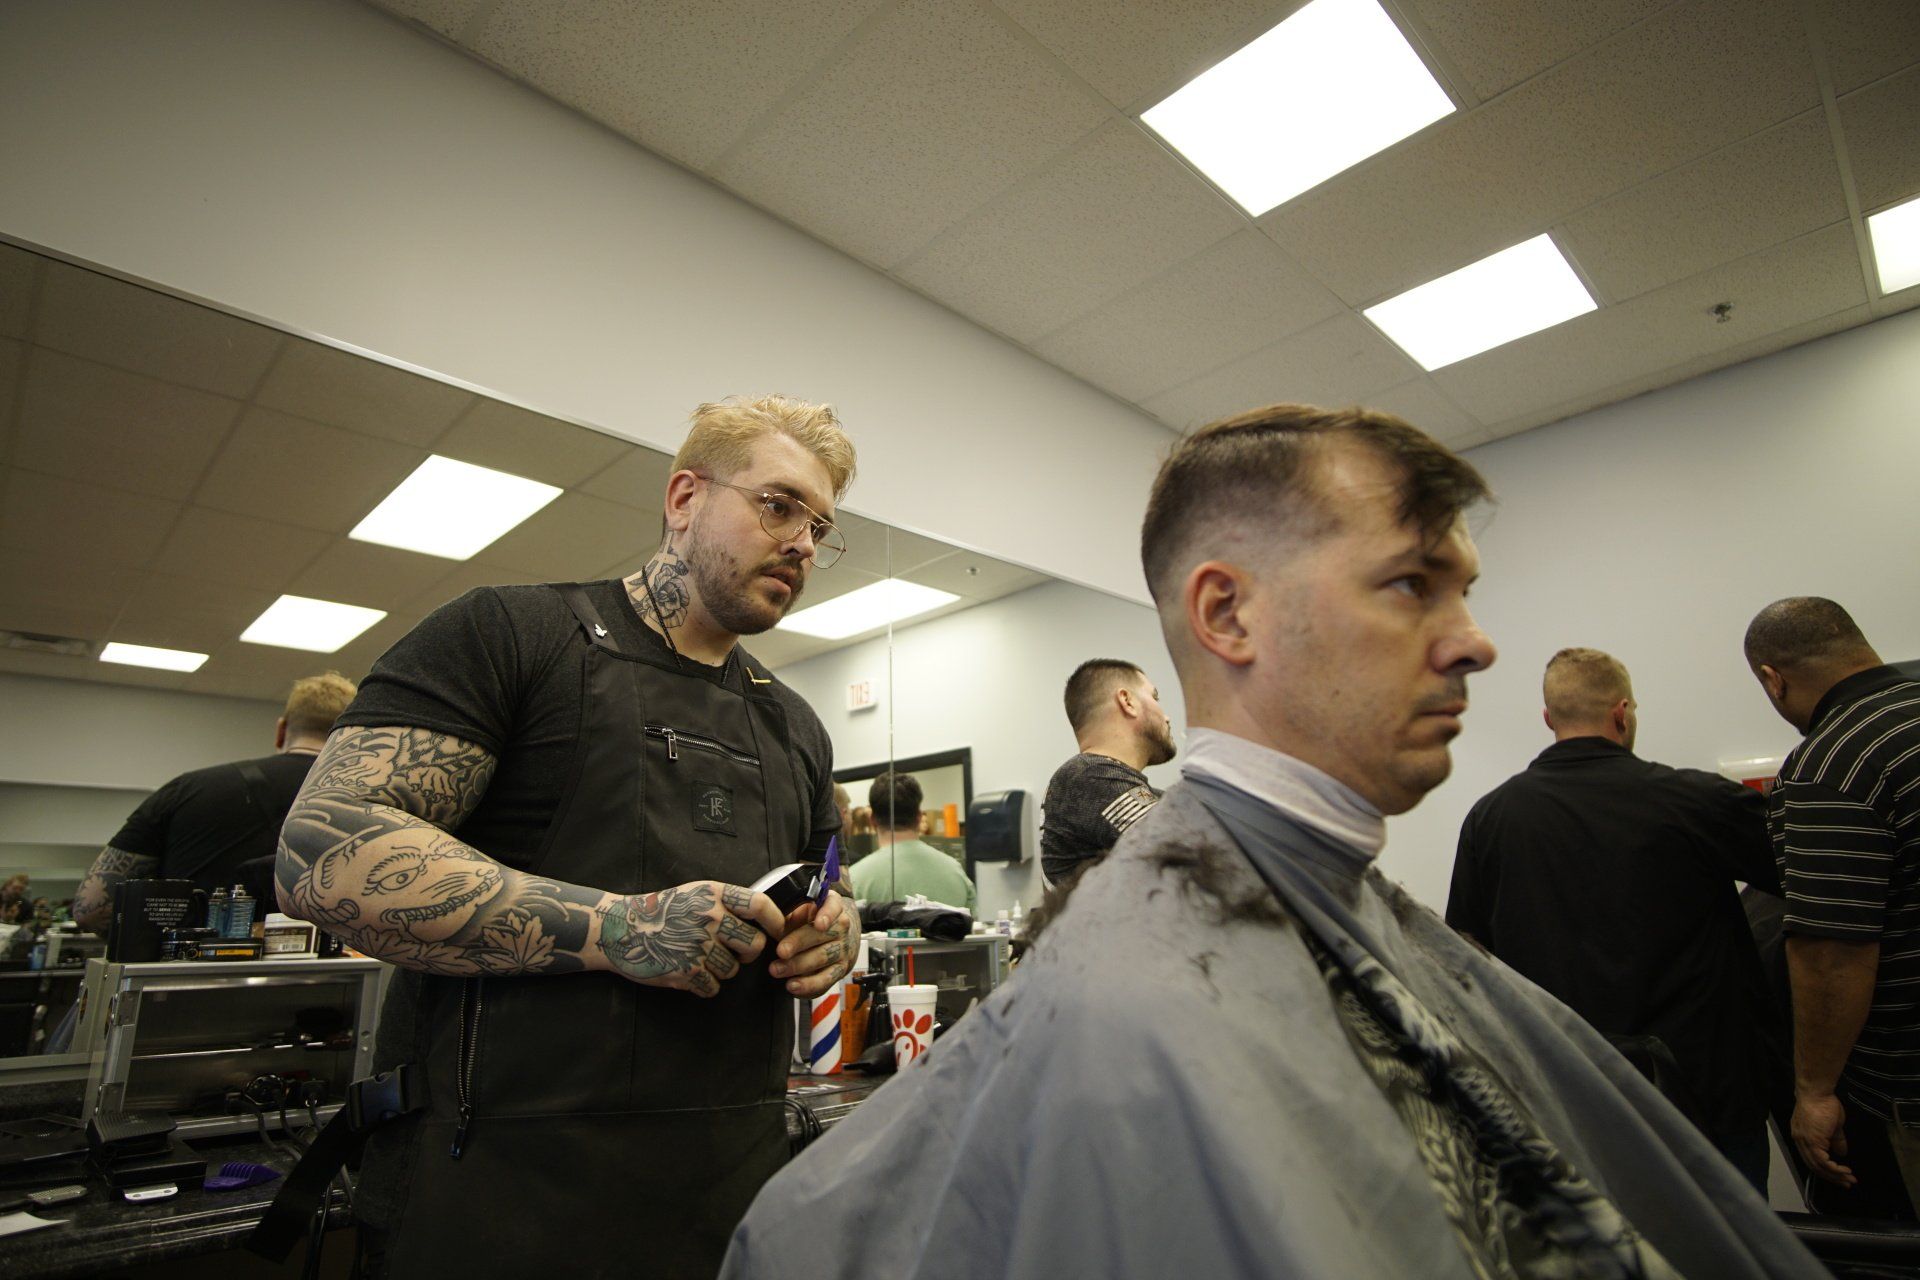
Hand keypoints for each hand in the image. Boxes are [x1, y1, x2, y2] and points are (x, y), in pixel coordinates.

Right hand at [597, 881, 784, 997]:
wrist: (621, 928)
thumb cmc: (662, 911)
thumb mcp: (696, 893)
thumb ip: (726, 903)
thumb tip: (763, 918)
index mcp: (714, 894)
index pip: (759, 905)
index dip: (776, 920)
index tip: (778, 931)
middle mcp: (708, 918)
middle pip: (754, 944)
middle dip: (748, 953)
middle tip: (736, 952)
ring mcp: (697, 946)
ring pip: (733, 970)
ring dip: (723, 970)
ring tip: (702, 959)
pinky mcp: (684, 971)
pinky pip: (713, 988)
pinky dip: (705, 985)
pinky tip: (691, 973)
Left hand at [770, 892, 858, 997]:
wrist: (838, 937)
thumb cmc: (812, 920)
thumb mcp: (802, 909)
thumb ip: (788, 912)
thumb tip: (767, 920)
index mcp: (831, 906)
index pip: (833, 905)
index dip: (827, 914)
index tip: (819, 924)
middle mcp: (841, 927)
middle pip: (822, 935)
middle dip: (799, 943)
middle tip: (780, 951)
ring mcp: (842, 949)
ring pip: (822, 958)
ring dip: (798, 966)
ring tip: (777, 970)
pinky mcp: (840, 970)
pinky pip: (826, 979)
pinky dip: (808, 984)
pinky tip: (792, 986)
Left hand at [1792, 1090, 1856, 1187]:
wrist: (1816, 1093)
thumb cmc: (1824, 1104)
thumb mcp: (1833, 1126)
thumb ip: (1835, 1140)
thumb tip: (1841, 1153)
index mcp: (1803, 1138)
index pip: (1812, 1160)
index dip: (1827, 1170)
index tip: (1841, 1176)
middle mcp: (1801, 1142)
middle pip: (1814, 1166)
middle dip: (1832, 1177)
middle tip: (1847, 1183)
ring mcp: (1805, 1142)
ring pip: (1818, 1166)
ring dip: (1835, 1175)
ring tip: (1849, 1179)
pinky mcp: (1811, 1141)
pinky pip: (1822, 1161)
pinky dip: (1834, 1169)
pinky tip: (1844, 1170)